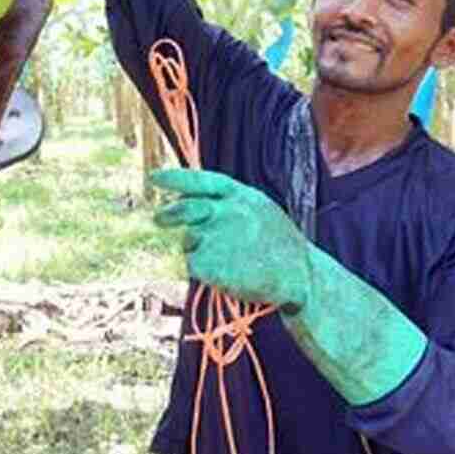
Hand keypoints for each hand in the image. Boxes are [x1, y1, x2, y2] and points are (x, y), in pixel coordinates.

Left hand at [151, 168, 309, 307]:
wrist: (300, 276)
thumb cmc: (281, 246)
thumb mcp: (261, 211)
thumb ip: (230, 205)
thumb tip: (195, 206)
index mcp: (241, 196)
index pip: (202, 181)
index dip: (176, 179)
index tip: (154, 177)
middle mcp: (225, 211)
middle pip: (185, 209)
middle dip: (168, 213)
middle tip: (157, 218)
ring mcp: (215, 236)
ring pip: (189, 241)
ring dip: (199, 250)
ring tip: (229, 261)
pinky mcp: (207, 262)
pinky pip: (194, 265)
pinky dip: (203, 271)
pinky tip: (227, 275)